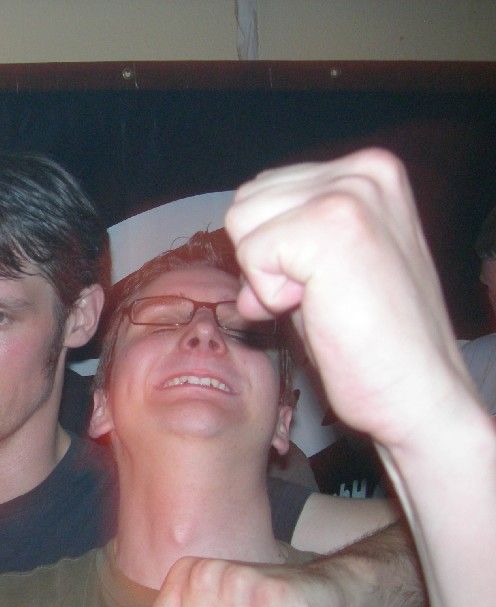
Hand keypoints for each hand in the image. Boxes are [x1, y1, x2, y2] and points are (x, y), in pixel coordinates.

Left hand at [225, 148, 473, 449]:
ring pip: (242, 222)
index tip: (316, 286)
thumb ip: (286, 236)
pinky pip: (251, 254)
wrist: (416, 392)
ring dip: (264, 276)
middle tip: (314, 298)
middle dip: (261, 260)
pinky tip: (316, 309)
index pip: (263, 191)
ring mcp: (351, 192)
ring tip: (317, 301)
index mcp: (367, 171)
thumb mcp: (325, 267)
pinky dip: (268, 295)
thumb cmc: (369, 341)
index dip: (268, 250)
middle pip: (246, 202)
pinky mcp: (332, 224)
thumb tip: (235, 232)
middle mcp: (364, 170)